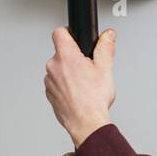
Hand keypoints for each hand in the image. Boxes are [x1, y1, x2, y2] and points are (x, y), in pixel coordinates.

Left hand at [44, 26, 115, 147]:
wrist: (86, 123)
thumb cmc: (93, 99)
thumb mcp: (105, 68)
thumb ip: (105, 47)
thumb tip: (107, 35)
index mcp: (66, 56)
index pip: (59, 32)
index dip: (68, 32)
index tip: (75, 38)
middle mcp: (53, 66)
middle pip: (61, 52)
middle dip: (74, 57)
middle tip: (88, 69)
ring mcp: (49, 81)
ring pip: (58, 69)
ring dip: (69, 73)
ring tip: (84, 84)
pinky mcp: (49, 93)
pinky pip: (56, 83)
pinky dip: (65, 86)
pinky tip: (78, 93)